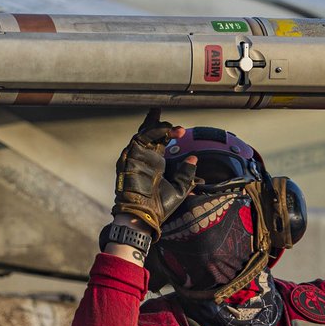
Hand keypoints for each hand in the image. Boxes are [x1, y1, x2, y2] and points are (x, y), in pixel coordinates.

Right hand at [111, 109, 197, 239]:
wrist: (144, 215)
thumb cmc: (159, 207)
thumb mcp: (180, 188)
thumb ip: (186, 173)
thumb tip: (194, 158)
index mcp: (155, 163)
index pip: (158, 141)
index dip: (167, 131)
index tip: (180, 130)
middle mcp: (144, 158)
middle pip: (148, 133)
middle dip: (156, 122)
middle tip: (161, 110)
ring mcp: (136, 156)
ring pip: (146, 133)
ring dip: (160, 127)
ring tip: (175, 128)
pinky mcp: (131, 157)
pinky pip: (142, 139)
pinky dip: (155, 132)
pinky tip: (167, 131)